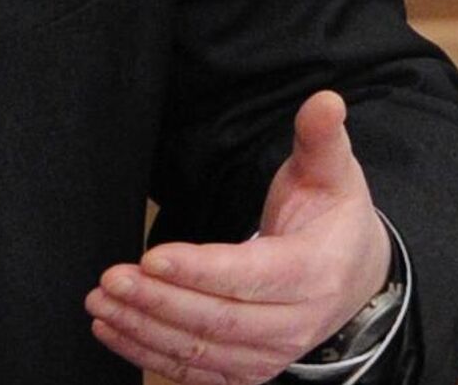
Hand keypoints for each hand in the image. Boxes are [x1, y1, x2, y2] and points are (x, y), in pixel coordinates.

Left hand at [85, 90, 390, 384]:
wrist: (357, 275)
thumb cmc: (335, 217)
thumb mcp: (334, 172)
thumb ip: (321, 137)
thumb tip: (325, 100)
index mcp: (314, 272)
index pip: (251, 277)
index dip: (200, 270)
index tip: (151, 257)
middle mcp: (295, 322)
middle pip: (220, 321)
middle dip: (159, 302)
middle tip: (110, 279)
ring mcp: (272, 353)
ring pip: (204, 351)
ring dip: (146, 330)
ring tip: (100, 304)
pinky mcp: (250, 368)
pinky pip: (199, 372)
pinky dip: (152, 356)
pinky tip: (113, 332)